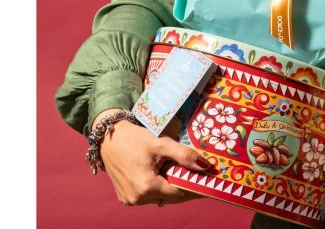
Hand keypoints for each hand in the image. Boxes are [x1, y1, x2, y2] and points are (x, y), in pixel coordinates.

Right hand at [93, 109, 209, 205]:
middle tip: (194, 173)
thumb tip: (205, 166)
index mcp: (146, 187)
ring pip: (158, 196)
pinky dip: (156, 186)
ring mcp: (129, 199)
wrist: (109, 136)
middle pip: (169, 196)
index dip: (193, 186)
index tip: (206, 181)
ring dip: (168, 186)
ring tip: (176, 170)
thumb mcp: (161, 143)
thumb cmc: (134, 138)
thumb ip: (183, 155)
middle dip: (182, 185)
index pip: (179, 193)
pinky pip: (147, 195)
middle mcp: (137, 198)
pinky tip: (160, 173)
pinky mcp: (125, 196)